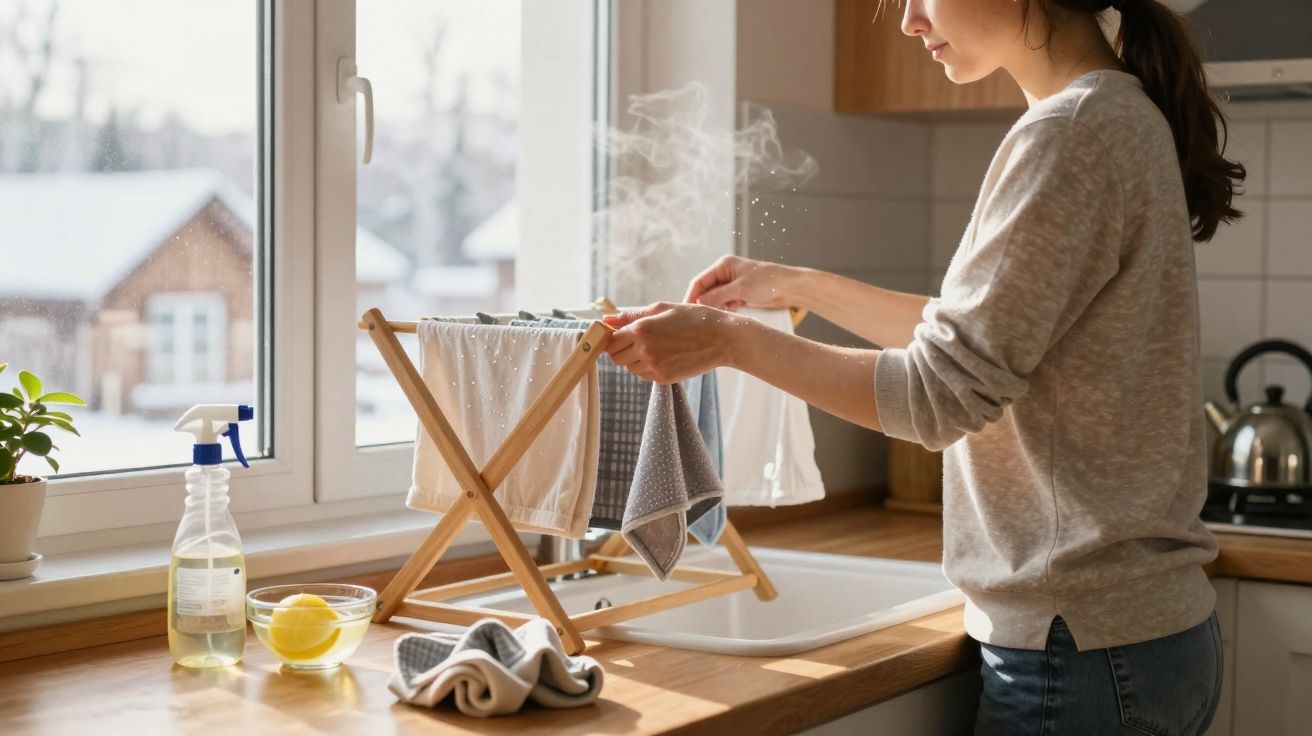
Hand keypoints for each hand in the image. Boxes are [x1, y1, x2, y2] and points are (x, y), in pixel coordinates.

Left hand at [602, 302, 733, 383]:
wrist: (721, 338)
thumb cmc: (693, 318)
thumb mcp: (662, 309)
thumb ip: (631, 316)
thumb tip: (606, 320)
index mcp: (641, 329)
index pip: (610, 342)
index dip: (612, 339)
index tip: (619, 336)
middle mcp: (644, 350)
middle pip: (616, 358)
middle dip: (622, 350)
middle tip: (639, 341)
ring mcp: (654, 366)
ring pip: (630, 368)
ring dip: (636, 360)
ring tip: (657, 347)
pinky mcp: (664, 378)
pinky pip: (645, 376)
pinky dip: (649, 368)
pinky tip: (665, 356)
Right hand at [683, 255, 799, 309]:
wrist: (791, 288)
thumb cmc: (768, 281)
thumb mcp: (740, 289)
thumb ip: (718, 295)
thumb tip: (698, 302)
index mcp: (723, 265)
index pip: (700, 281)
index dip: (691, 296)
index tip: (685, 310)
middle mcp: (726, 274)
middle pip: (706, 291)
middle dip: (702, 304)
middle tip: (696, 319)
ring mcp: (733, 285)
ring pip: (715, 299)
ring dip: (714, 309)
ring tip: (710, 320)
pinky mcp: (740, 296)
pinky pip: (725, 304)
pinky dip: (724, 311)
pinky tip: (724, 318)